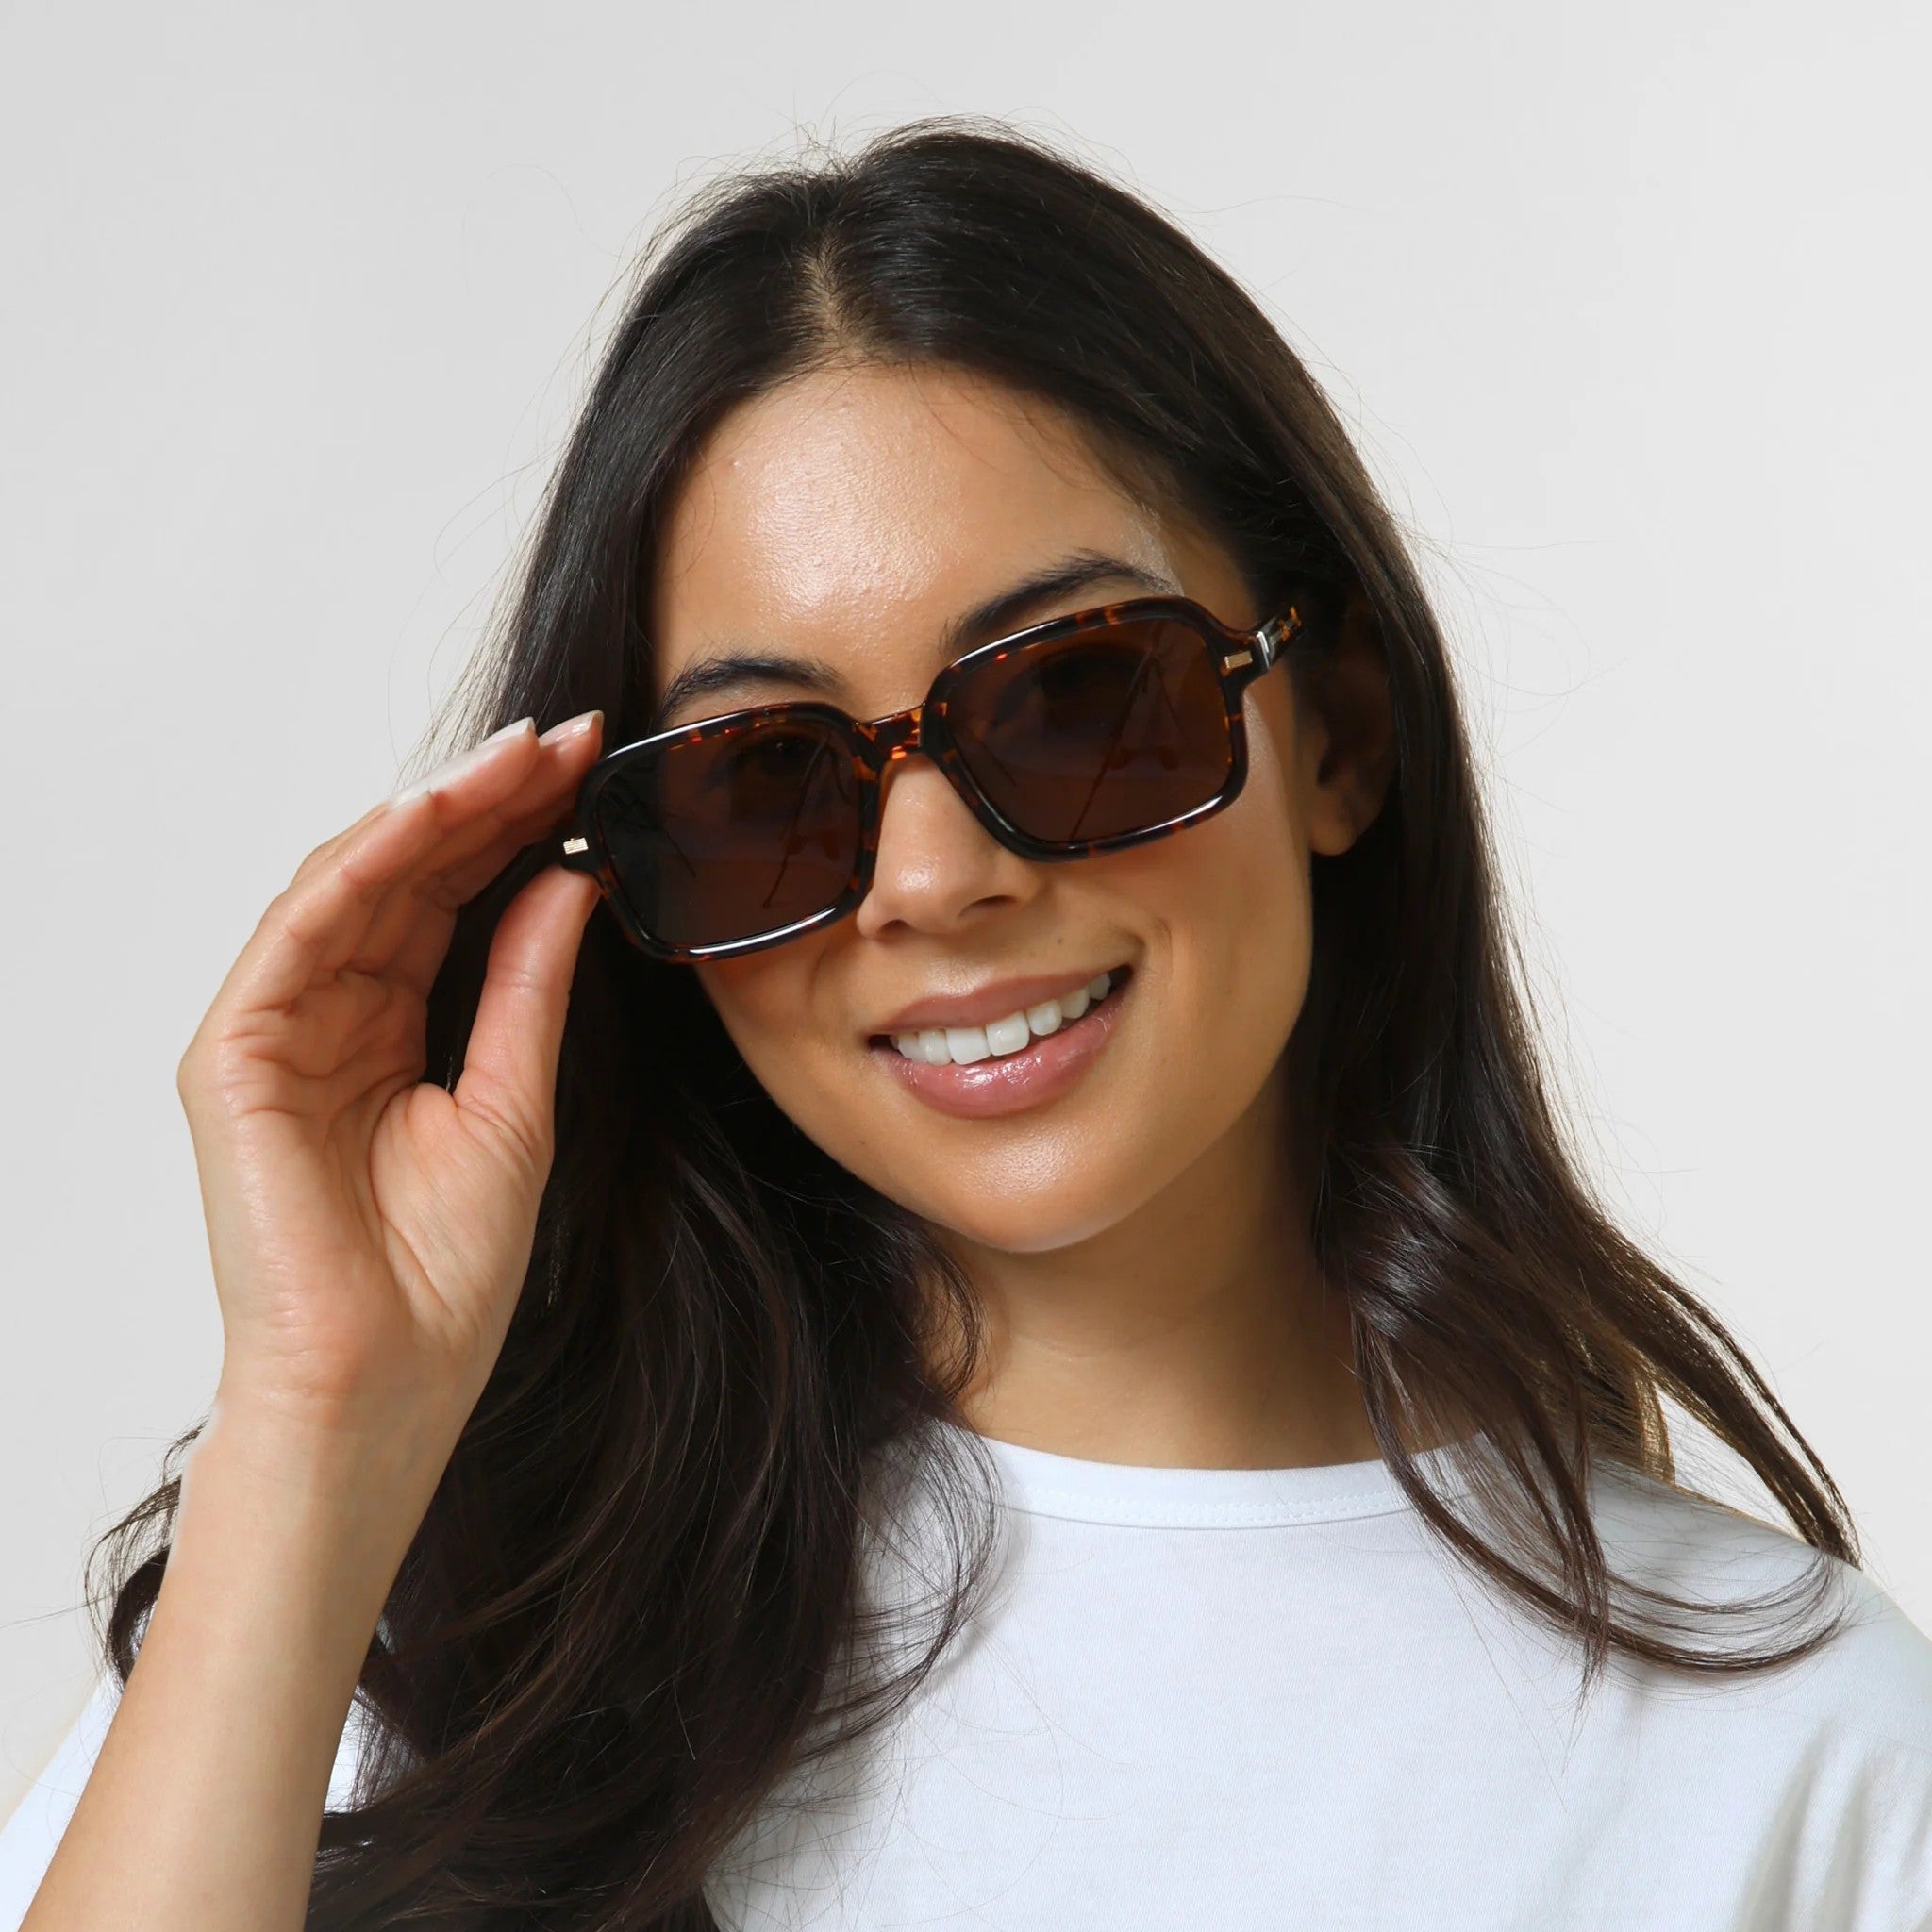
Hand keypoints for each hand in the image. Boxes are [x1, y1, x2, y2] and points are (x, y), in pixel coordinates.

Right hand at [174, 711, 605, 1457]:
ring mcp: (278, 1029)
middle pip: (408, 875)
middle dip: (487, 800)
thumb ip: (530, 986)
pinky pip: (298, 933)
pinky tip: (431, 816)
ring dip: (434, 812)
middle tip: (564, 739)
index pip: (455, 899)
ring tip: (519, 758)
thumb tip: (573, 881)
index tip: (588, 769)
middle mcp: (333, 1015)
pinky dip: (362, 866)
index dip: (517, 828)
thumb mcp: (515, 1101)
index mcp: (396, 1029)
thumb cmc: (442, 1272)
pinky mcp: (234, 1054)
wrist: (385, 1380)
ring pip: (353, 883)